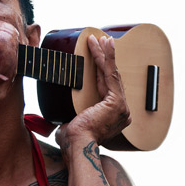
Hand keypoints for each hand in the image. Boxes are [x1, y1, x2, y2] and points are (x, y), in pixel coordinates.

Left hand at [56, 35, 130, 149]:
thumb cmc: (72, 140)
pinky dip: (105, 58)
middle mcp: (122, 111)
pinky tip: (101, 45)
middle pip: (112, 78)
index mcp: (113, 116)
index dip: (103, 70)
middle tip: (103, 41)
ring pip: (111, 74)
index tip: (99, 56)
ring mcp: (122, 107)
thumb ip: (73, 117)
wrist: (76, 146)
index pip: (107, 87)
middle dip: (107, 57)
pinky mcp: (116, 102)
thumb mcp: (73, 123)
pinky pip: (109, 74)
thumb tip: (62, 117)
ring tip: (101, 39)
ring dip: (105, 54)